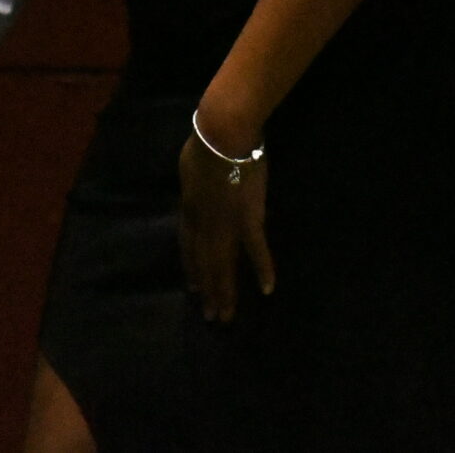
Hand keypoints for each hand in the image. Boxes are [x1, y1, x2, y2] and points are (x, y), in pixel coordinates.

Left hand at [177, 116, 273, 322]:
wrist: (224, 137)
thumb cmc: (204, 143)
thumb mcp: (188, 168)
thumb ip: (192, 187)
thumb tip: (194, 193)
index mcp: (189, 211)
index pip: (188, 247)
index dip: (192, 269)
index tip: (194, 288)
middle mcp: (205, 225)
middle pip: (205, 264)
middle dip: (208, 291)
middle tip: (211, 317)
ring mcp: (227, 225)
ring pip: (224, 265)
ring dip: (226, 291)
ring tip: (228, 316)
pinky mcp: (250, 219)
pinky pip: (256, 249)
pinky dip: (262, 269)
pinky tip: (267, 289)